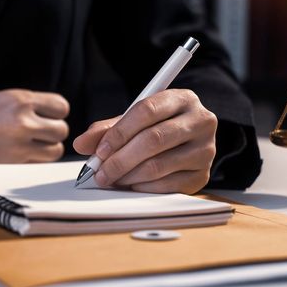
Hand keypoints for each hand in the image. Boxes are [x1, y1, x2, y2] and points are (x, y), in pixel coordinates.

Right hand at [0, 89, 69, 162]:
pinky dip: (34, 165)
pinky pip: (39, 166)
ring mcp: (20, 145)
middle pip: (61, 130)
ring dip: (45, 152)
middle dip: (51, 135)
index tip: (45, 119)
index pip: (61, 107)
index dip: (55, 114)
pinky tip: (18, 161)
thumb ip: (23, 107)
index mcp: (19, 99)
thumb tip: (47, 119)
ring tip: (27, 150)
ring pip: (55, 151)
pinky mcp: (13, 166)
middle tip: (36, 137)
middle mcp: (23, 121)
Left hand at [73, 89, 216, 193]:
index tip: (99, 150)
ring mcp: (206, 150)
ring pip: (159, 165)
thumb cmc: (159, 127)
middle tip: (99, 172)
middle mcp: (201, 121)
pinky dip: (143, 187)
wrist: (191, 143)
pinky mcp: (203, 175)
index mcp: (183, 99)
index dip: (119, 132)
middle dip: (119, 159)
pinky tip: (131, 185)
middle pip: (153, 139)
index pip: (147, 111)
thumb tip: (81, 144)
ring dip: (128, 175)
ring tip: (112, 178)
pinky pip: (167, 185)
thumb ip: (107, 130)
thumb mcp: (134, 121)